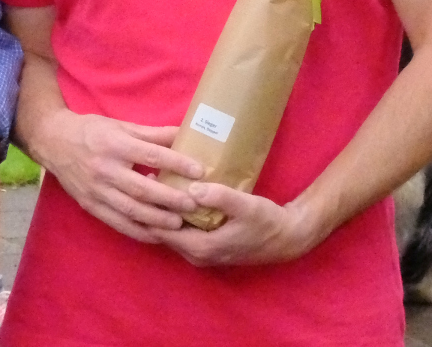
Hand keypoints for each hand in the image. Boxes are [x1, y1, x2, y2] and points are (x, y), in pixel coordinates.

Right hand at [37, 111, 204, 241]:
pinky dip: (138, 232)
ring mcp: (96, 190)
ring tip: (179, 224)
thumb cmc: (91, 131)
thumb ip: (152, 134)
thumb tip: (185, 134)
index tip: (199, 171)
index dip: (176, 164)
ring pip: (130, 210)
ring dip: (157, 220)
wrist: (52, 141)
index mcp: (114, 144)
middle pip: (142, 189)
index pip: (150, 156)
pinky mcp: (90, 205)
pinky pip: (117, 223)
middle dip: (170, 199)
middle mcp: (104, 169)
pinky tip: (156, 235)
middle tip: (194, 205)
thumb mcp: (120, 126)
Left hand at [150, 183, 324, 266]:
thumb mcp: (246, 206)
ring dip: (163, 210)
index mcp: (200, 248)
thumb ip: (220, 197)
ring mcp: (201, 254)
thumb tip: (192, 188)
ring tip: (156, 180)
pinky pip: (182, 231)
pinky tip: (174, 194)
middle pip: (161, 231)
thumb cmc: (267, 222)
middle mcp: (196, 255)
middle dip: (152, 207)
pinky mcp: (207, 248)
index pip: (160, 230)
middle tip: (145, 176)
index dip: (148, 207)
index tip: (142, 180)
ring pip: (171, 231)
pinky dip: (174, 215)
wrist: (289, 238)